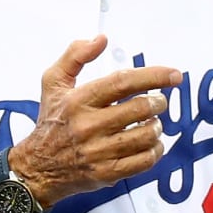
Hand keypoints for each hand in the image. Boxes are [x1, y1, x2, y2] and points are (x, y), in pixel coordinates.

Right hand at [14, 35, 181, 207]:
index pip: (123, 82)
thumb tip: (100, 40)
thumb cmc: (51, 122)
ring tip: (152, 122)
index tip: (174, 75)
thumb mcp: (53, 83)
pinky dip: (155, 150)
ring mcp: (99, 151)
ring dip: (157, 126)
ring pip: (146, 135)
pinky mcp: (108, 172)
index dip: (154, 76)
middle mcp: (89, 125)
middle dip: (158, 102)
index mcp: (79, 100)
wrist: (37, 167)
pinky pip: (145, 160)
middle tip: (158, 102)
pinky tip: (150, 143)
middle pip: (140, 108)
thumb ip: (75, 56)